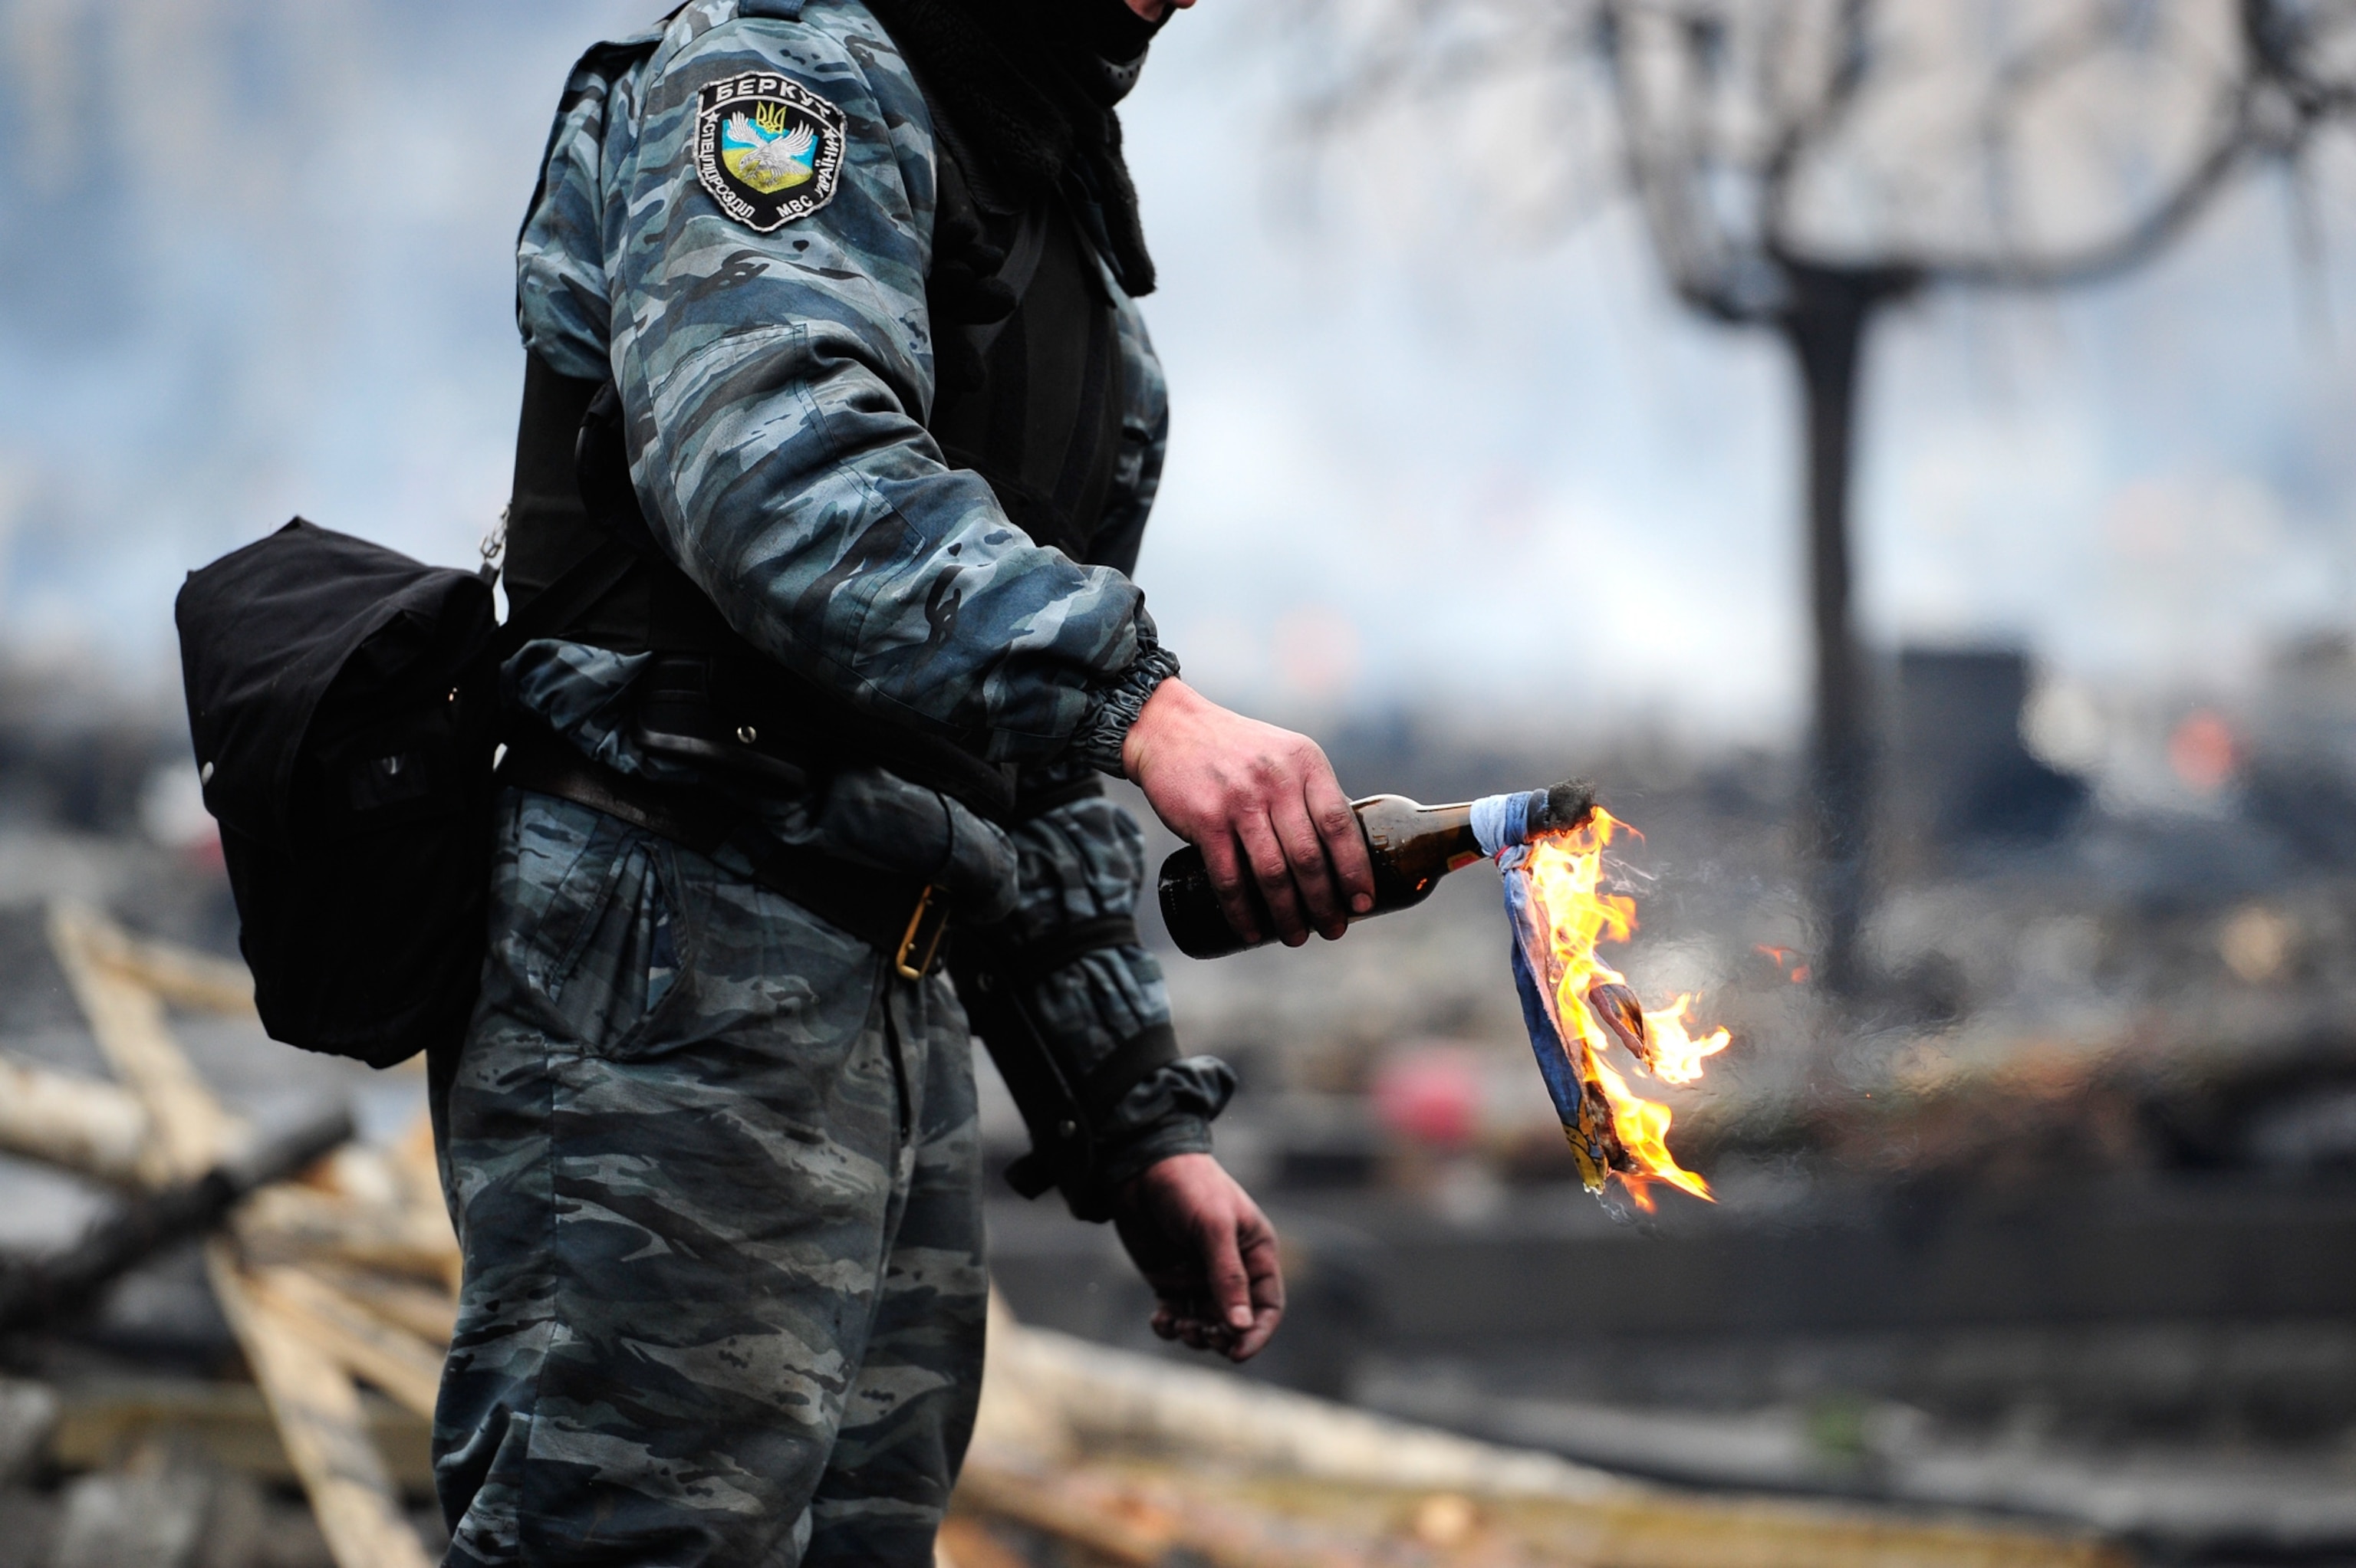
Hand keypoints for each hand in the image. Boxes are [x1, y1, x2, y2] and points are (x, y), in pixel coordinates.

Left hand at [1113, 1153, 1283, 1361]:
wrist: (1142, 1168)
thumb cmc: (1190, 1187)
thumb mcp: (1214, 1228)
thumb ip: (1228, 1278)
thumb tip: (1240, 1327)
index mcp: (1255, 1254)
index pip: (1267, 1307)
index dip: (1257, 1334)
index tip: (1236, 1352)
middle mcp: (1231, 1271)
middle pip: (1236, 1323)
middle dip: (1221, 1336)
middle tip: (1202, 1334)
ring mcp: (1199, 1277)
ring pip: (1205, 1324)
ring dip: (1194, 1334)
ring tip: (1178, 1325)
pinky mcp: (1170, 1279)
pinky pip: (1175, 1315)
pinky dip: (1169, 1325)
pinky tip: (1160, 1319)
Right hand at [1121, 679, 1376, 945]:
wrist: (1171, 728)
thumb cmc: (1237, 750)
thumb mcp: (1284, 755)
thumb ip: (1309, 794)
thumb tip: (1342, 852)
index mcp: (1306, 763)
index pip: (1340, 824)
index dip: (1355, 869)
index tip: (1363, 903)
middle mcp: (1276, 780)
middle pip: (1308, 856)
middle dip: (1324, 903)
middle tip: (1333, 930)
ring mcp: (1239, 800)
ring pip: (1272, 872)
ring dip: (1287, 915)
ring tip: (1296, 938)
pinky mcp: (1206, 819)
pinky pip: (1229, 877)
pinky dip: (1242, 912)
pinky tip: (1252, 931)